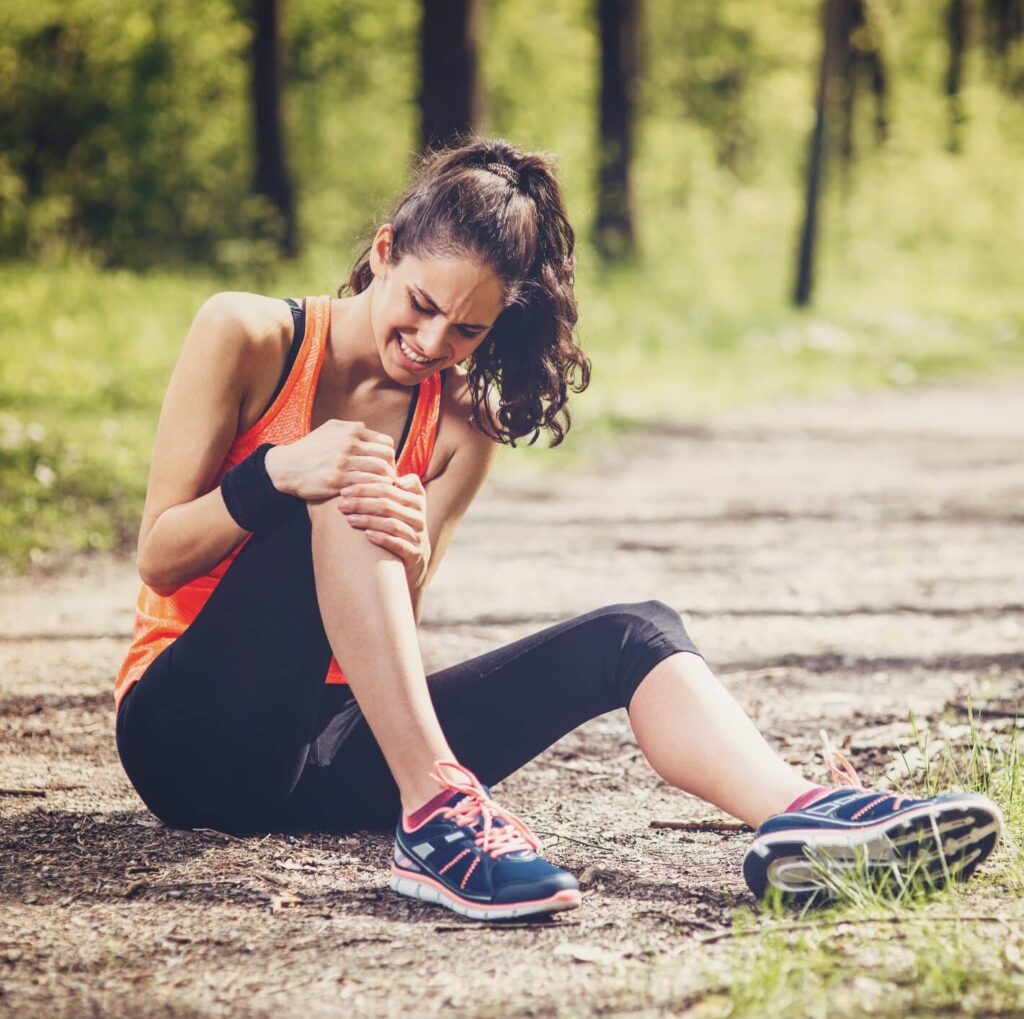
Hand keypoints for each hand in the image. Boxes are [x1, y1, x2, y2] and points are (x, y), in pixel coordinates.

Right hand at [264, 420, 395, 499]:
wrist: (285, 467)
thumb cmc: (309, 449)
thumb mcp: (329, 429)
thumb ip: (351, 428)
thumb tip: (368, 430)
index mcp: (351, 430)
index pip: (386, 442)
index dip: (389, 456)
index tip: (387, 467)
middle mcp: (350, 443)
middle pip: (387, 456)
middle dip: (391, 469)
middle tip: (389, 480)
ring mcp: (344, 461)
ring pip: (380, 470)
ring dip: (386, 481)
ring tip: (383, 489)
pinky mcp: (338, 479)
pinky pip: (367, 483)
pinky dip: (375, 489)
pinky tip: (372, 494)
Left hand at [337, 473, 430, 585]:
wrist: (415, 555)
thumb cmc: (401, 522)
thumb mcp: (403, 501)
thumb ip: (394, 485)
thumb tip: (386, 474)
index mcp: (416, 499)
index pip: (388, 488)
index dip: (364, 488)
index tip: (344, 491)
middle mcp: (419, 516)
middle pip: (387, 505)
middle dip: (361, 503)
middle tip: (341, 505)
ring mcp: (418, 535)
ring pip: (392, 524)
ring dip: (368, 520)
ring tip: (349, 519)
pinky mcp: (415, 553)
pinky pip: (399, 544)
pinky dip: (382, 538)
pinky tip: (366, 535)